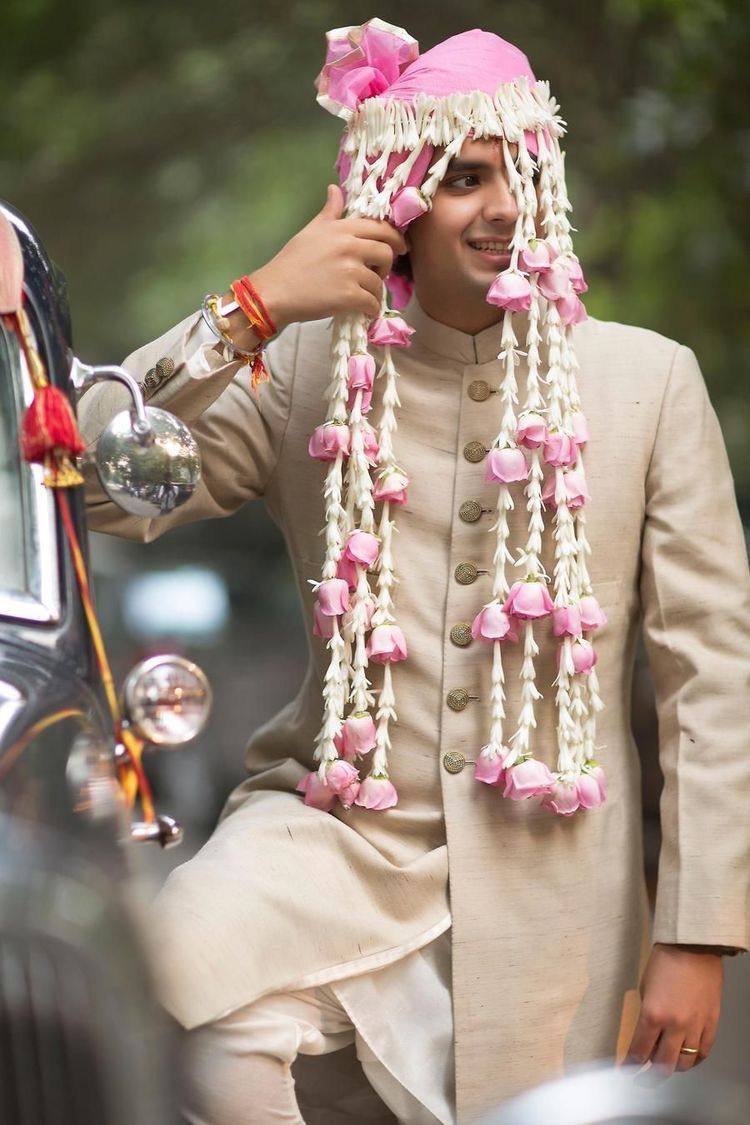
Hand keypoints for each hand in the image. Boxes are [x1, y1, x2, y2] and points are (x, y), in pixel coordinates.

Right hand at [250, 185, 406, 329]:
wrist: (275, 291)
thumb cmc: (291, 261)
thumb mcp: (311, 230)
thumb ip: (329, 212)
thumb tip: (335, 188)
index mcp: (342, 228)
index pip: (380, 228)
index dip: (395, 238)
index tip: (399, 248)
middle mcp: (350, 246)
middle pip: (387, 252)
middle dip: (387, 265)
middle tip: (379, 274)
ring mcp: (351, 271)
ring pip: (379, 282)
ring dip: (376, 292)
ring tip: (364, 297)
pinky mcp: (349, 296)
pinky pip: (372, 303)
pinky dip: (371, 309)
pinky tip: (364, 311)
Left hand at [622, 943, 722, 1075]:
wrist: (692, 947)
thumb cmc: (665, 961)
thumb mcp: (645, 989)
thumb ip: (646, 1016)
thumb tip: (646, 1037)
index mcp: (653, 1014)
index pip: (639, 1051)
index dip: (630, 1065)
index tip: (625, 1070)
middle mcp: (675, 1025)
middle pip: (662, 1066)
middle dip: (649, 1078)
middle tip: (641, 1081)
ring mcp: (696, 1026)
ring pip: (684, 1063)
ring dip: (672, 1070)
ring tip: (663, 1069)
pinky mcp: (712, 1023)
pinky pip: (703, 1052)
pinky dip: (694, 1060)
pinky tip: (686, 1060)